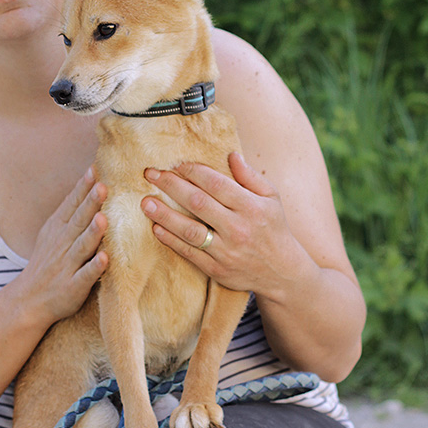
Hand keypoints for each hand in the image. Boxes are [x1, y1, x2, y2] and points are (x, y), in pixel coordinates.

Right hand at [17, 168, 108, 328]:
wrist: (28, 299)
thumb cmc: (47, 262)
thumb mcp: (52, 232)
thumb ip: (70, 211)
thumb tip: (90, 182)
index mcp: (58, 229)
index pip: (71, 205)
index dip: (82, 188)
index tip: (94, 169)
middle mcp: (62, 244)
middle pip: (78, 221)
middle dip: (90, 204)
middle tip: (102, 186)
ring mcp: (67, 266)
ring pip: (82, 247)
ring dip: (92, 233)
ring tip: (103, 219)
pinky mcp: (73, 287)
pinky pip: (85, 276)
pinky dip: (94, 267)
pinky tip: (105, 259)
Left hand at [141, 152, 304, 298]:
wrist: (282, 272)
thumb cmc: (274, 228)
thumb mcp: (271, 198)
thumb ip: (250, 176)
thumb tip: (231, 155)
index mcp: (251, 207)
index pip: (217, 184)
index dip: (193, 172)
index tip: (176, 164)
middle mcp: (238, 228)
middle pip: (198, 203)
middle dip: (172, 186)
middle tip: (151, 174)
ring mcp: (226, 251)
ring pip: (190, 230)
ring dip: (165, 215)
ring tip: (145, 202)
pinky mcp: (217, 270)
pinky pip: (190, 253)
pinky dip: (171, 241)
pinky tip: (156, 228)